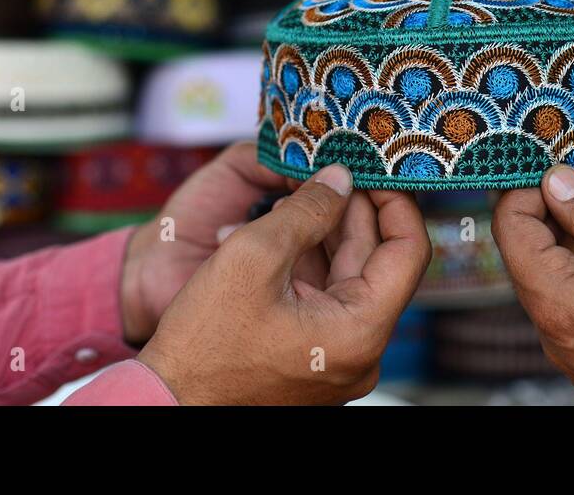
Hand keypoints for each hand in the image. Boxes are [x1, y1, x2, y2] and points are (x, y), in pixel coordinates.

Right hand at [136, 164, 430, 404]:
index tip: (373, 169)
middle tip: (327, 170)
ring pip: (347, 275)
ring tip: (292, 198)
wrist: (164, 403)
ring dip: (322, 232)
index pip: (409, 251)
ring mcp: (337, 357)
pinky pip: (323, 297)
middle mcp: (361, 350)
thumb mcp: (253, 257)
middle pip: (375, 260)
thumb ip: (307, 210)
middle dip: (349, 211)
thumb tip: (341, 178)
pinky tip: (277, 232)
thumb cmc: (202, 346)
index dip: (395, 201)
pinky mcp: (314, 356)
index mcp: (361, 331)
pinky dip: (304, 262)